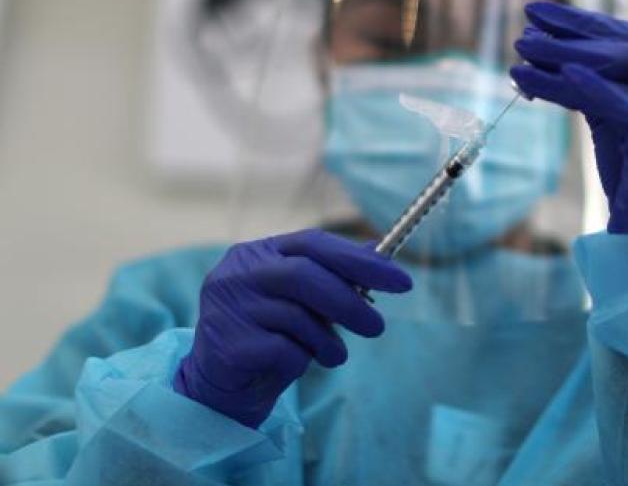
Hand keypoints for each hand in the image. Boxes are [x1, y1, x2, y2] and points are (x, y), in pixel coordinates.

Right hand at [174, 229, 410, 426]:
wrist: (223, 387)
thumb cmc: (270, 336)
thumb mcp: (305, 303)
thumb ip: (334, 277)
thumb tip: (381, 256)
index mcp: (257, 253)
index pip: (314, 243)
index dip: (360, 260)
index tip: (401, 281)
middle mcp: (237, 273)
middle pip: (306, 275)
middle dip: (350, 302)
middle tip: (378, 327)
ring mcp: (227, 306)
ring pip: (297, 316)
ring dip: (327, 341)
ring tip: (333, 355)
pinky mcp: (226, 344)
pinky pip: (283, 350)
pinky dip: (301, 360)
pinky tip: (295, 365)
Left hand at [511, 1, 627, 234]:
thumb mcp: (618, 121)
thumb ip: (595, 86)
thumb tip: (543, 48)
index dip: (582, 22)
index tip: (538, 12)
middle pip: (622, 47)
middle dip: (569, 35)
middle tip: (524, 33)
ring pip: (618, 69)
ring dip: (563, 57)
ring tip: (522, 53)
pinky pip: (618, 105)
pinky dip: (584, 88)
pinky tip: (550, 78)